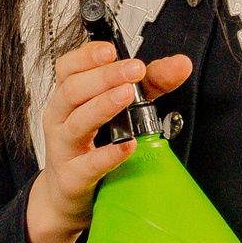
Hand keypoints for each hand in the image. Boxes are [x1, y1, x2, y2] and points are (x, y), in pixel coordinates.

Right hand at [22, 41, 193, 242]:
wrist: (67, 192)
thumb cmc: (90, 145)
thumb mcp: (119, 109)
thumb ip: (150, 85)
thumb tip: (180, 65)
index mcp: (69, 97)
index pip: (67, 68)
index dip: (86, 56)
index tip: (110, 50)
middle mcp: (61, 118)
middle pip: (73, 89)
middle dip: (105, 76)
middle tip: (134, 70)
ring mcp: (64, 147)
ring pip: (77, 121)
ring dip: (103, 105)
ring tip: (126, 95)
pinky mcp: (73, 177)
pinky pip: (89, 164)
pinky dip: (108, 154)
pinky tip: (127, 145)